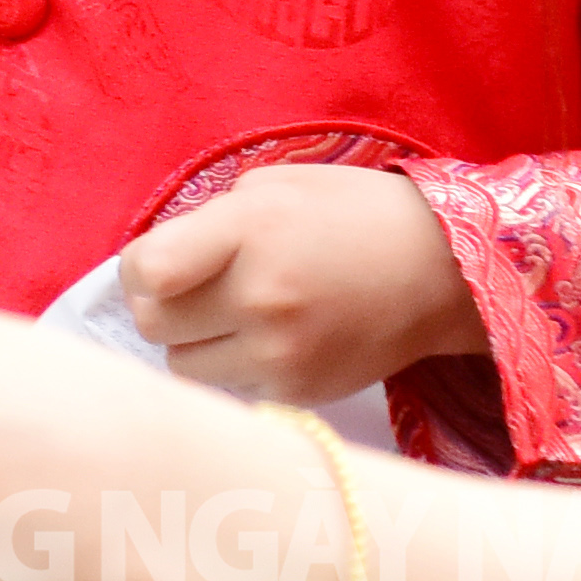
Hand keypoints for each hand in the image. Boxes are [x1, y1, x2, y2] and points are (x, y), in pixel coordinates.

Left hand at [124, 163, 477, 410]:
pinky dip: (238, 367)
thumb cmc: (351, 216)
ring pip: (182, 366)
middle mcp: (261, 295)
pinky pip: (229, 388)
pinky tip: (275, 338)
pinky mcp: (297, 393)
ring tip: (240, 316)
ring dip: (198, 342)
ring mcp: (280, 352)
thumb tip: (154, 267)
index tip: (163, 263)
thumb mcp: (275, 187)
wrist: (440, 271)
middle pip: (153, 324)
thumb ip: (208, 223)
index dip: (141, 270)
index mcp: (250, 229)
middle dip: (165, 305)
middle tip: (199, 290)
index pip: (144, 273)